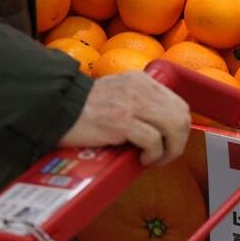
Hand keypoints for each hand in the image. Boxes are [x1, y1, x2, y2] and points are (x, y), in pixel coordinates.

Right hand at [57, 72, 190, 164]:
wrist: (57, 108)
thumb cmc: (84, 109)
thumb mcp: (118, 94)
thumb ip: (139, 103)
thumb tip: (159, 130)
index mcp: (142, 81)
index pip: (179, 104)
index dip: (178, 128)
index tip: (167, 143)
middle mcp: (141, 88)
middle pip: (181, 115)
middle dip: (179, 141)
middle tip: (163, 156)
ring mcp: (132, 104)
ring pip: (174, 126)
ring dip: (170, 149)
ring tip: (154, 159)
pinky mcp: (122, 121)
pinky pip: (154, 140)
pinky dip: (153, 154)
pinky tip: (141, 159)